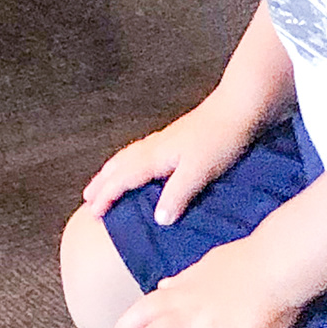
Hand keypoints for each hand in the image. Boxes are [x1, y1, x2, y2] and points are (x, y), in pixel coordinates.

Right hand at [80, 99, 251, 227]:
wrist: (240, 107)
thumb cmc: (221, 139)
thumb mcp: (199, 172)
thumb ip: (178, 195)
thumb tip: (158, 220)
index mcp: (156, 156)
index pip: (123, 178)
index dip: (107, 196)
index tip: (93, 213)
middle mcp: (155, 146)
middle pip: (120, 165)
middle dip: (103, 182)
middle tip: (87, 197)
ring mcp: (166, 140)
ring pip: (130, 156)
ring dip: (114, 170)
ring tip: (104, 179)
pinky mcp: (178, 137)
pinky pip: (143, 152)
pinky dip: (131, 161)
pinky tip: (141, 163)